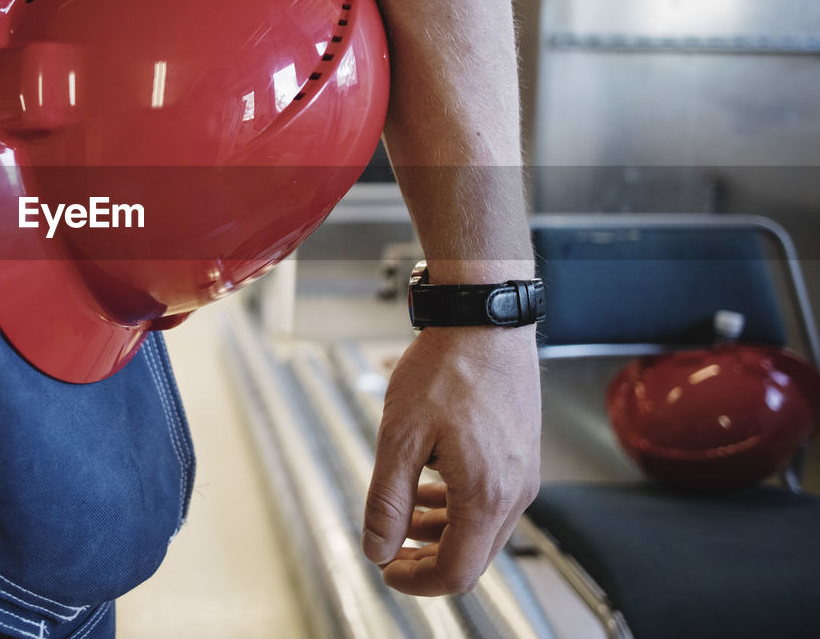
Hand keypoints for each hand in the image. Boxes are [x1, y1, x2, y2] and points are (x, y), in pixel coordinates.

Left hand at [361, 324, 540, 594]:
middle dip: (427, 561)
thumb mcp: (400, 436)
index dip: (416, 580)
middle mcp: (515, 492)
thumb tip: (377, 548)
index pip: (457, 571)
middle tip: (388, 548)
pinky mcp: (521, 456)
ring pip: (483, 530)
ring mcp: (523, 474)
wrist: (484, 320)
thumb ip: (388, 500)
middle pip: (473, 558)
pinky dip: (458, 507)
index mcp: (486, 495)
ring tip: (403, 519)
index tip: (385, 568)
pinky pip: (492, 501)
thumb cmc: (446, 368)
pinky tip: (430, 489)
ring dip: (441, 533)